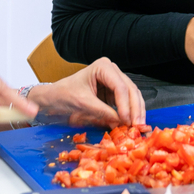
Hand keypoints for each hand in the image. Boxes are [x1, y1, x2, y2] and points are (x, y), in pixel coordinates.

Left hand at [28, 57, 145, 127]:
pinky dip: (130, 112)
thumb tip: (121, 123)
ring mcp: (114, 80)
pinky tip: (132, 123)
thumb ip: (102, 112)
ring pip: (132, 95)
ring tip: (138, 127)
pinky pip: (127, 101)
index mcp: (102, 67)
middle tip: (138, 126)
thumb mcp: (83, 104)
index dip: (125, 105)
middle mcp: (112, 70)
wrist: (55, 97)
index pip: (120, 86)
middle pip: (130, 89)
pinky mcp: (114, 91)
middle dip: (135, 109)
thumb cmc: (64, 95)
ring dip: (136, 111)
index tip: (126, 120)